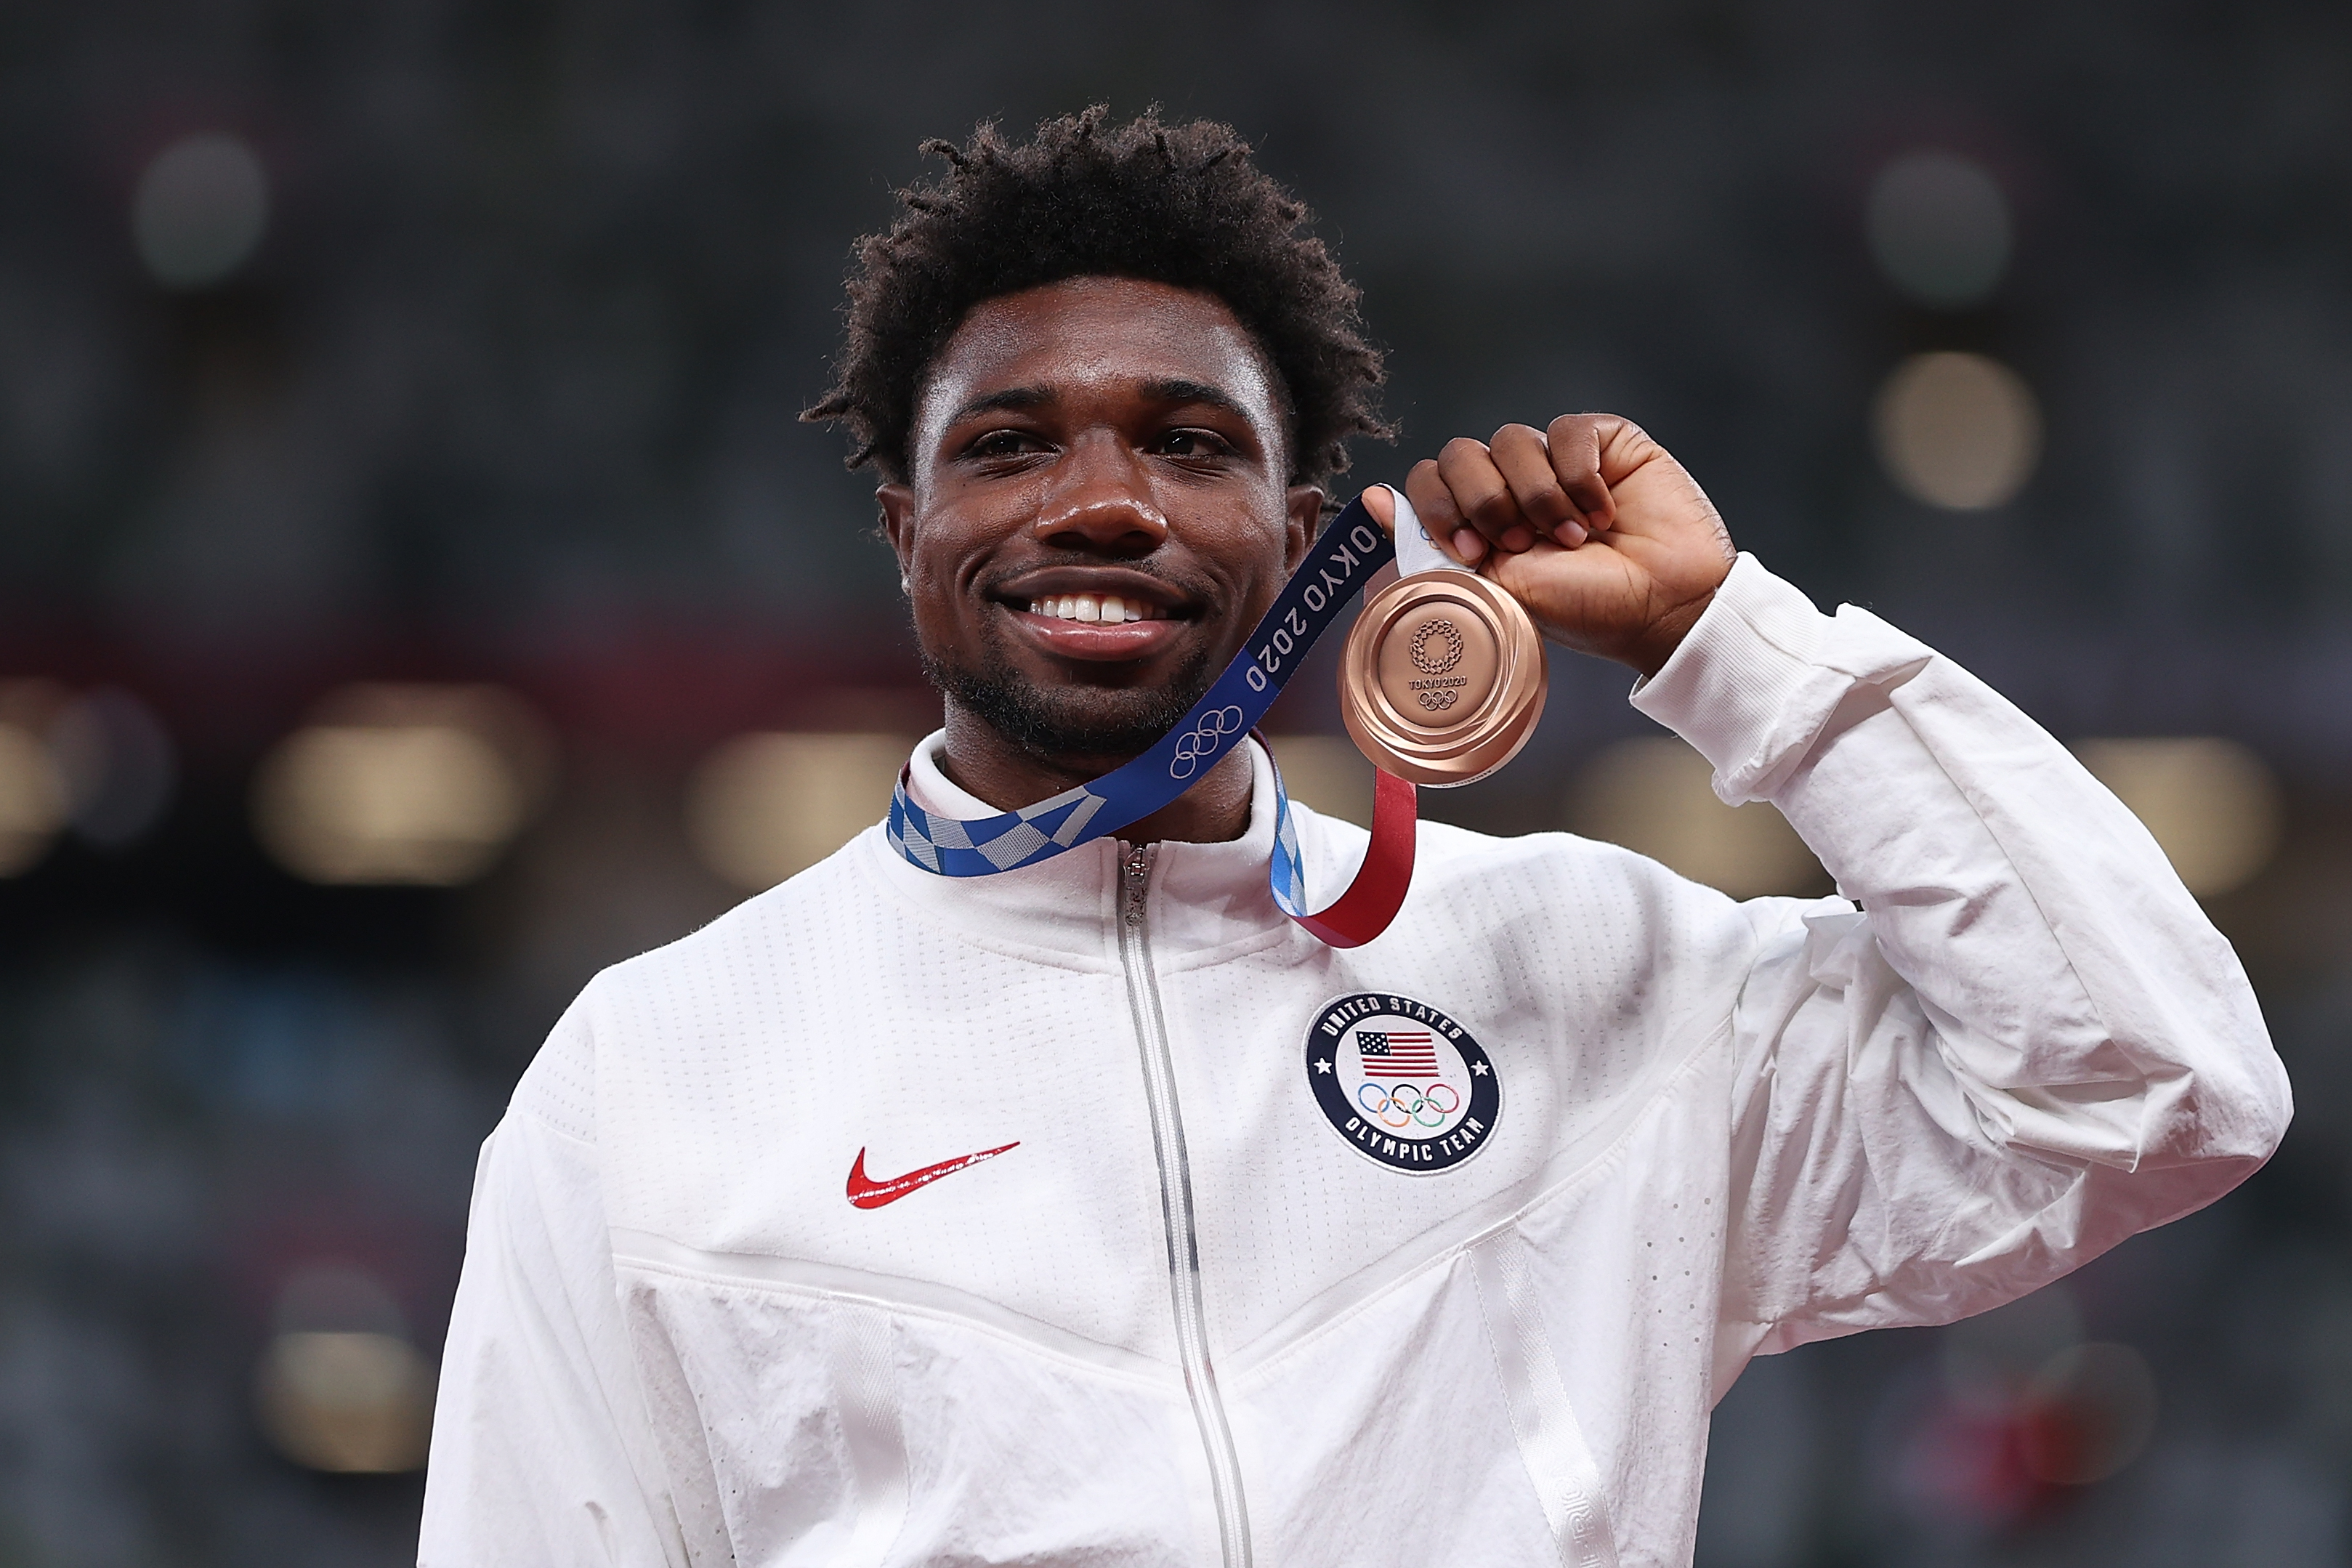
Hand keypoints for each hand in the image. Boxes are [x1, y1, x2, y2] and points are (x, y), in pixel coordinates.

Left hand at [1386, 414, 1736, 677]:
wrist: (1662, 606)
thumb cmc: (1585, 609)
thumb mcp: (1495, 587)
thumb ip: (1431, 545)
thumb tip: (1367, 498)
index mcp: (1478, 524)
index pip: (1428, 480)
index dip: (1438, 507)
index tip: (1469, 550)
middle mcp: (1511, 487)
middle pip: (1459, 454)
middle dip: (1484, 501)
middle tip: (1520, 542)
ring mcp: (1555, 462)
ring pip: (1511, 440)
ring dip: (1538, 496)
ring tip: (1573, 537)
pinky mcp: (1603, 442)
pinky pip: (1566, 431)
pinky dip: (1580, 476)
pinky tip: (1602, 511)